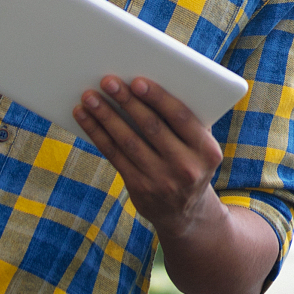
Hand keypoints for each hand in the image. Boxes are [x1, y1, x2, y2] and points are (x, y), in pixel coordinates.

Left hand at [74, 75, 223, 234]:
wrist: (186, 212)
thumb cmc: (191, 161)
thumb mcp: (200, 145)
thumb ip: (186, 120)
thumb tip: (150, 83)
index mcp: (208, 150)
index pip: (181, 118)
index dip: (158, 98)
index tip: (137, 80)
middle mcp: (187, 167)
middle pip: (151, 127)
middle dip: (127, 101)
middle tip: (108, 81)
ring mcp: (162, 181)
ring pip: (128, 141)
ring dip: (106, 116)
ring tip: (89, 97)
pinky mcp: (139, 188)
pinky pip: (115, 156)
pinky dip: (98, 134)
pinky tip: (85, 117)